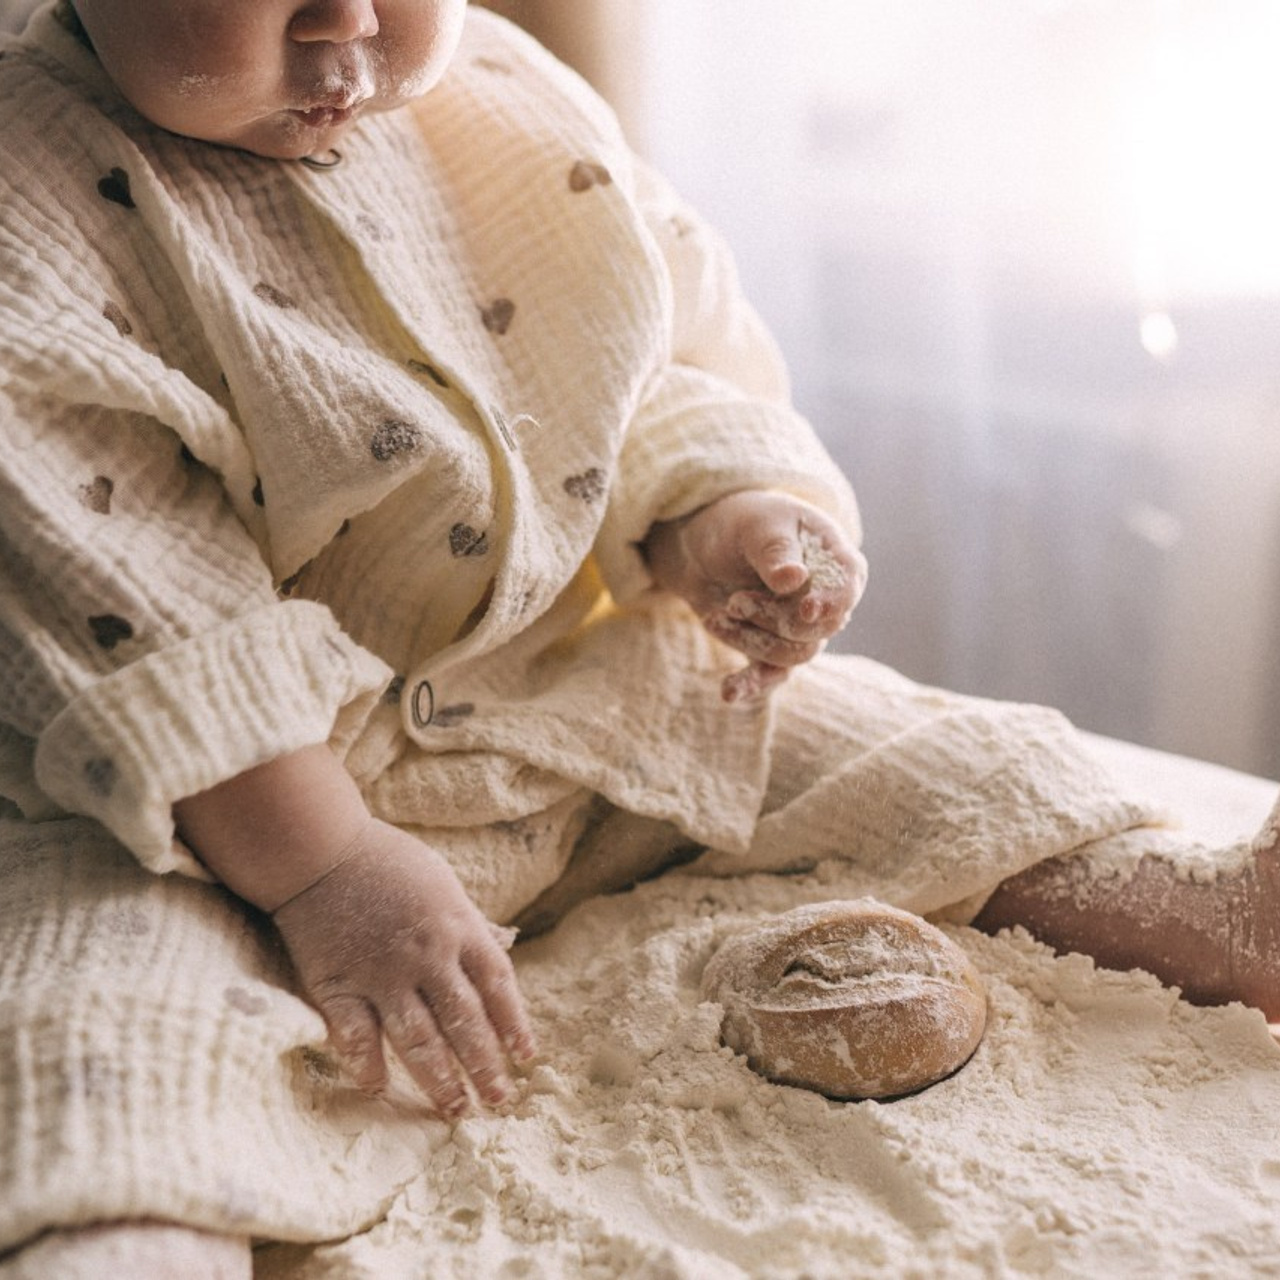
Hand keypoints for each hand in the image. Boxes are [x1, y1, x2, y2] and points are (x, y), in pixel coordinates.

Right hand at [271, 819, 535, 1116]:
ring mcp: (383, 974)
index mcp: (459, 928)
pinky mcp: (339, 984)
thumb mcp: (443, 884)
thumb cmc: (387, 862)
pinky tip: (378, 1087)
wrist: (322, 848)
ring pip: (420, 1039)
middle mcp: (428, 956)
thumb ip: (468, 923)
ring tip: (455, 1110)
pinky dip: (368, 1064)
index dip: (515, 1026)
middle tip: (498, 1102)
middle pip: (466, 1022)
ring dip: (439, 1080)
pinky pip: (357, 1036)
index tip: (526, 1059)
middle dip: (486, 1066)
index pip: (498, 987)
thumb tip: (500, 946)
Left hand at [643, 491, 866, 700]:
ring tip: (718, 615)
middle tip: (734, 599)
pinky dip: (750, 684)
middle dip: (772, 618)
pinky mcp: (769, 647)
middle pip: (818, 629)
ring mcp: (798, 627)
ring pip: (791, 654)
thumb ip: (774, 551)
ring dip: (750, 639)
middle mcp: (823, 598)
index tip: (806, 610)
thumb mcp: (754, 526)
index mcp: (833, 559)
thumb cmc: (737, 524)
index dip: (832, 603)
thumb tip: (794, 579)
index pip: (848, 587)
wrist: (699, 545)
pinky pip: (770, 675)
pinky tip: (729, 692)